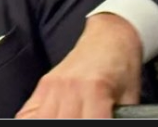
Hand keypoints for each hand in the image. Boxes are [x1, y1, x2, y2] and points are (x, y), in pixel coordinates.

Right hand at [15, 14, 141, 118]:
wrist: (109, 39)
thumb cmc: (122, 68)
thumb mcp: (130, 100)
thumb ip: (117, 117)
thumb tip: (111, 124)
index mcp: (95, 91)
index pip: (88, 123)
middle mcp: (68, 88)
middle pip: (61, 122)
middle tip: (78, 125)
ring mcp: (52, 87)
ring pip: (40, 118)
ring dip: (50, 124)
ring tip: (62, 124)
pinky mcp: (43, 86)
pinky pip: (28, 112)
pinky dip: (34, 120)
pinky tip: (45, 121)